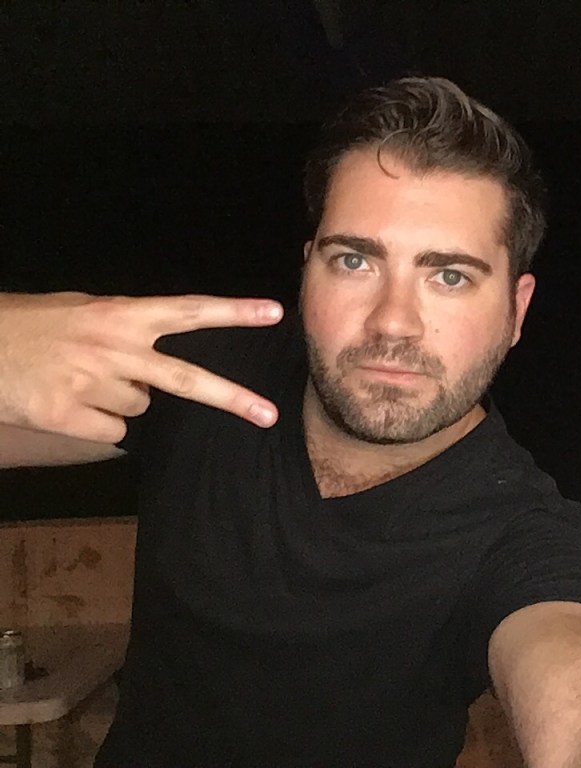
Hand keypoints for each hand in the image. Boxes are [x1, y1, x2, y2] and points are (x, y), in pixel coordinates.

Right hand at [0, 292, 283, 442]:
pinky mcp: (67, 415)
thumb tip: (156, 345)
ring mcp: (91, 383)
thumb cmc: (26, 326)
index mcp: (120, 315)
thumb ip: (123, 325)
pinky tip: (67, 403)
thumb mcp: (79, 309)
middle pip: (186, 379)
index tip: (273, 312)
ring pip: (139, 407)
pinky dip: (96, 422)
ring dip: (119, 400)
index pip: (188, 311)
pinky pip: (113, 430)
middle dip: (232, 399)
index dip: (232, 312)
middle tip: (269, 414)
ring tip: (78, 380)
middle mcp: (113, 347)